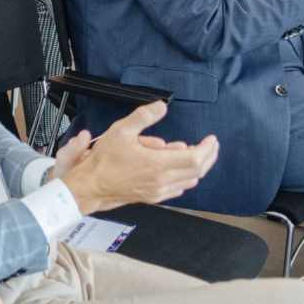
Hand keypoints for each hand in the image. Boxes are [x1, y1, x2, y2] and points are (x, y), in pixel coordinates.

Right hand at [51, 100, 219, 213]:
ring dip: (198, 168)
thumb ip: (144, 117)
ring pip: (190, 181)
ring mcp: (159, 191)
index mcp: (158, 164)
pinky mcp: (154, 197)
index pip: (195, 158)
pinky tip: (181, 170)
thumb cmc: (104, 161)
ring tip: (197, 155)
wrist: (92, 185)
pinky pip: (179, 189)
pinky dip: (186, 178)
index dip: (208, 148)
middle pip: (198, 171)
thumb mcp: (121, 130)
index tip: (211, 139)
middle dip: (209, 156)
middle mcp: (162, 180)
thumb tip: (161, 106)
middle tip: (211, 146)